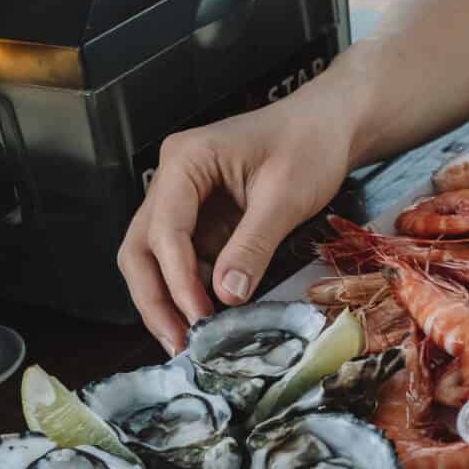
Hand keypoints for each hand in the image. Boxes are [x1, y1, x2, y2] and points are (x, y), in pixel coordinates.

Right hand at [118, 77, 354, 354]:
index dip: (178, 279)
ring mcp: (182, 201)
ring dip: (166, 300)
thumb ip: (253, 245)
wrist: (328, 125)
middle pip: (140, 247)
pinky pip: (183, 260)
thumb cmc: (309, 144)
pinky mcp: (200, 220)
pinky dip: (189, 291)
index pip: (165, 229)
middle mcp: (171, 179)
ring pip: (152, 258)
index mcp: (185, 160)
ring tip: (188, 342)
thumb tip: (227, 297)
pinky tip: (205, 320)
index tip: (199, 318)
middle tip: (178, 343)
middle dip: (155, 298)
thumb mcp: (286, 196)